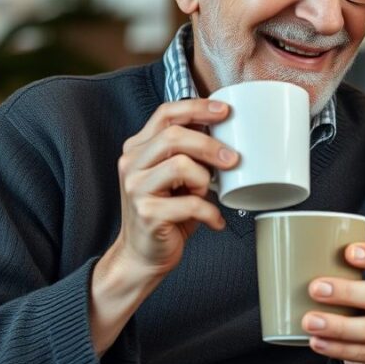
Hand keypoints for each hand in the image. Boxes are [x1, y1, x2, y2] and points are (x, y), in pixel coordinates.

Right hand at [91, 99, 236, 355]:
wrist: (143, 255)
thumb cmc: (167, 212)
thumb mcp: (175, 176)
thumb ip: (189, 153)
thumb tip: (229, 133)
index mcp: (138, 148)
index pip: (165, 113)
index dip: (197, 107)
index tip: (225, 111)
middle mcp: (132, 164)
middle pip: (173, 136)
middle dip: (209, 144)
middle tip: (233, 159)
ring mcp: (135, 188)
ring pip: (179, 165)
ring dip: (204, 178)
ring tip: (209, 193)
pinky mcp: (147, 213)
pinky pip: (189, 204)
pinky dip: (210, 213)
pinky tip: (215, 221)